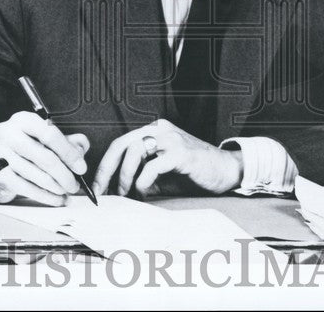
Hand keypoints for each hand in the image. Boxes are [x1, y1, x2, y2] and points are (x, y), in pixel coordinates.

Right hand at [0, 111, 89, 204]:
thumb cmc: (21, 148)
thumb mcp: (41, 137)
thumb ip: (65, 140)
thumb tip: (82, 147)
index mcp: (23, 120)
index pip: (50, 134)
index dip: (69, 152)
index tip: (81, 167)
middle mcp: (9, 133)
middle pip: (45, 157)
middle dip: (64, 174)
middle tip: (75, 184)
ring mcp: (0, 154)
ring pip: (36, 175)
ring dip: (56, 187)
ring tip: (67, 191)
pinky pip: (26, 188)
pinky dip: (45, 196)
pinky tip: (56, 199)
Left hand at [92, 120, 242, 197]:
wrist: (227, 171)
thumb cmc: (194, 174)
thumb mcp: (161, 176)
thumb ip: (140, 178)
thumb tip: (114, 192)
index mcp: (154, 132)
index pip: (120, 144)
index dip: (105, 166)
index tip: (97, 187)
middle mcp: (160, 130)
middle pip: (122, 144)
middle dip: (107, 170)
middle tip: (102, 192)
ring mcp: (172, 139)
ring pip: (135, 151)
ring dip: (125, 176)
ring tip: (126, 193)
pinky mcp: (182, 153)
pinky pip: (153, 166)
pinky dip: (144, 182)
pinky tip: (145, 192)